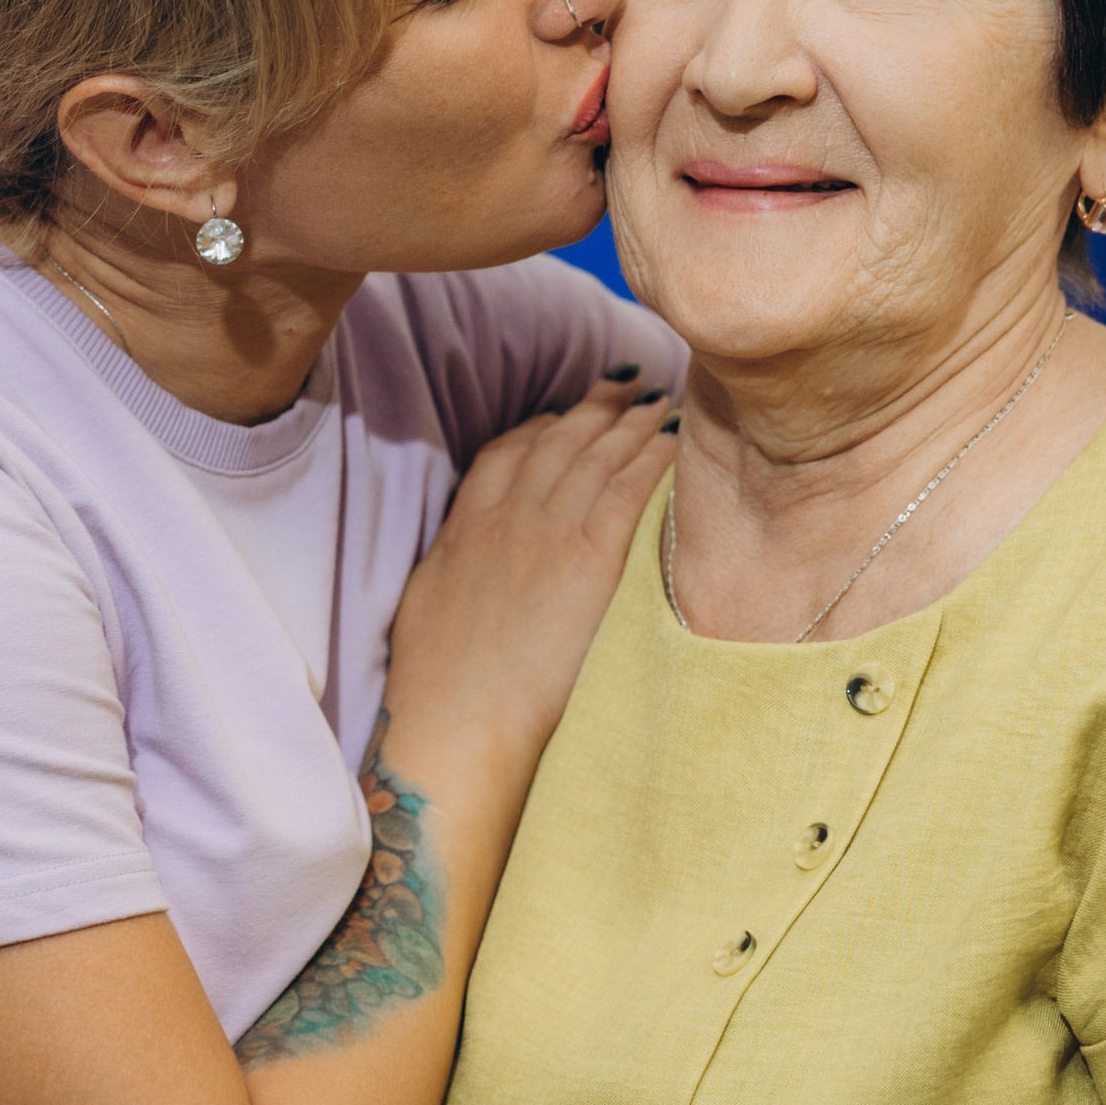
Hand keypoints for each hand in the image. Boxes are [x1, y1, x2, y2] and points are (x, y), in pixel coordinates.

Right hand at [380, 372, 676, 797]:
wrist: (458, 719)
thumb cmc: (439, 684)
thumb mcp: (429, 604)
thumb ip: (453, 566)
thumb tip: (460, 562)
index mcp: (467, 527)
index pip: (508, 453)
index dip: (542, 427)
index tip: (565, 416)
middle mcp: (508, 516)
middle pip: (559, 441)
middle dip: (596, 409)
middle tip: (628, 386)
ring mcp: (548, 532)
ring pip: (597, 455)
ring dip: (632, 423)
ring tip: (660, 404)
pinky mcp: (588, 557)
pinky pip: (628, 488)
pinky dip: (652, 457)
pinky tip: (676, 441)